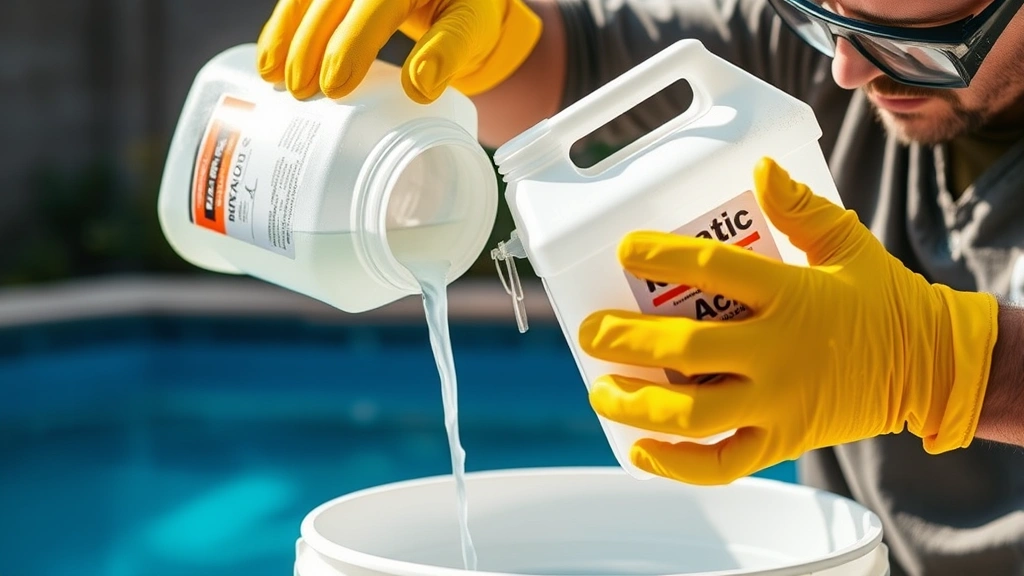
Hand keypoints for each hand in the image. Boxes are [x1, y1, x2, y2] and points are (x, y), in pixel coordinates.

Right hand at [255, 0, 542, 102]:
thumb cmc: (467, 10)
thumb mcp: (471, 28)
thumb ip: (448, 52)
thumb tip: (420, 86)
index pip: (377, 2)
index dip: (352, 42)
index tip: (335, 85)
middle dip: (310, 44)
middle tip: (300, 91)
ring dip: (286, 35)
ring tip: (272, 77)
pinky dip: (282, 26)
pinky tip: (269, 58)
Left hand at [579, 157, 998, 484]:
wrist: (931, 366)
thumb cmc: (882, 298)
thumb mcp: (847, 242)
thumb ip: (800, 207)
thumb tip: (758, 169)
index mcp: (790, 294)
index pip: (713, 268)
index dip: (661, 256)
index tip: (624, 250)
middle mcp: (779, 351)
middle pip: (687, 347)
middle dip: (627, 339)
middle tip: (587, 330)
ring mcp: (779, 403)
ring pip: (695, 414)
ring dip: (639, 404)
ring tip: (601, 390)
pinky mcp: (783, 442)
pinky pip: (722, 464)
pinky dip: (677, 465)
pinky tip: (639, 449)